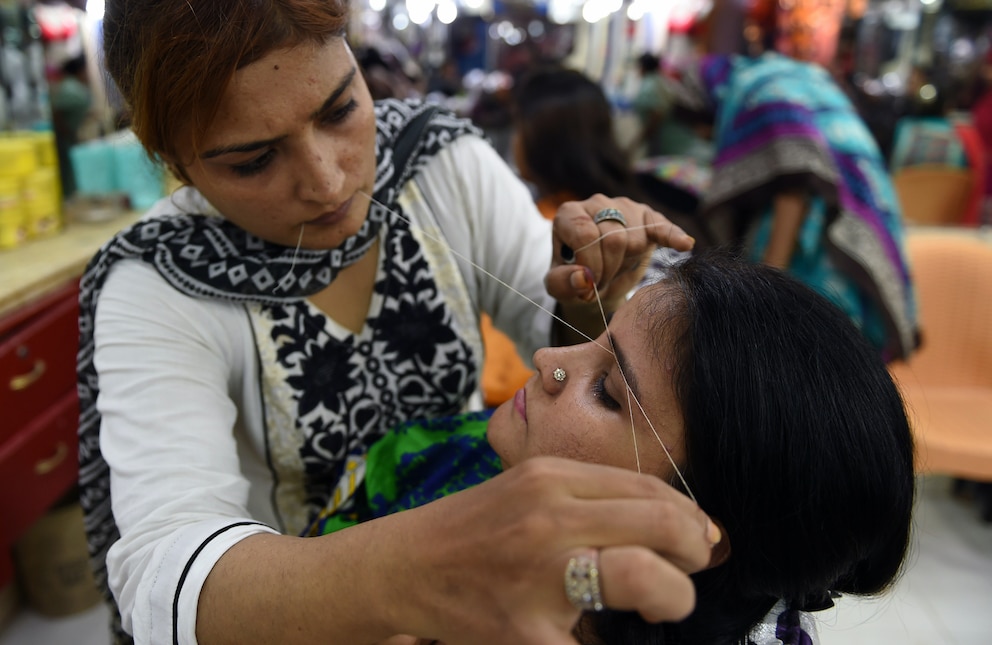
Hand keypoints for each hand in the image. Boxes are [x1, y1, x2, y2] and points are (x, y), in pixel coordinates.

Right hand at [380, 457, 720, 644]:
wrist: (406, 567)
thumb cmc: (474, 529)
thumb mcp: (528, 488)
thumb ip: (591, 498)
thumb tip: (668, 521)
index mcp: (551, 477)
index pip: (648, 489)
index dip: (689, 516)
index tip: (700, 536)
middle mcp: (547, 516)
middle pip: (658, 523)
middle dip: (693, 551)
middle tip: (692, 567)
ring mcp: (537, 574)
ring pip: (643, 576)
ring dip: (673, 595)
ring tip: (663, 601)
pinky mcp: (526, 629)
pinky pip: (596, 642)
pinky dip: (618, 639)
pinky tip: (609, 635)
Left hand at [546, 195, 693, 307]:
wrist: (596, 276)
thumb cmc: (574, 277)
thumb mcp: (559, 286)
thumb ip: (562, 283)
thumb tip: (584, 278)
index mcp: (569, 214)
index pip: (586, 235)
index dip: (591, 265)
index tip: (590, 284)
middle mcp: (595, 203)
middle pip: (614, 238)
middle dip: (609, 269)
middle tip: (602, 283)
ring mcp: (624, 207)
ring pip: (636, 239)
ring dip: (627, 264)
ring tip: (614, 271)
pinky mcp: (648, 217)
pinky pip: (662, 226)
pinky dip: (673, 236)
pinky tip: (685, 244)